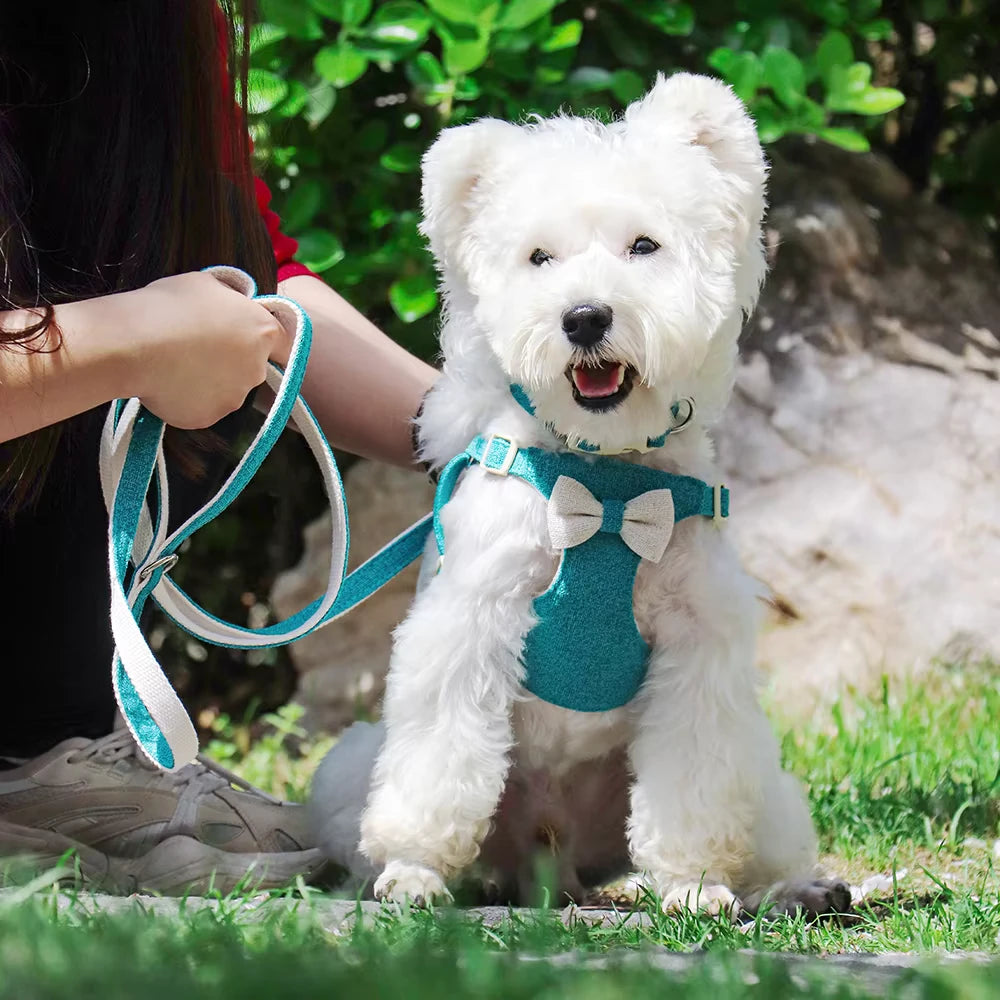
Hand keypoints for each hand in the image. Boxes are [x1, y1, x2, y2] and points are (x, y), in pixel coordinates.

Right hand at [123, 271, 291, 428]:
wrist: (132, 344)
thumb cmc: (169, 306)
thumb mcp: (205, 284)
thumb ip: (229, 298)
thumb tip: (234, 301)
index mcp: (263, 332)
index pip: (283, 342)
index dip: (263, 340)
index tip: (246, 338)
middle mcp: (256, 369)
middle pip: (251, 367)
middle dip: (230, 360)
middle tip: (196, 346)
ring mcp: (234, 398)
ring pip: (226, 390)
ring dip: (208, 380)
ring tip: (174, 363)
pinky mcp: (208, 418)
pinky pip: (201, 407)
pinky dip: (187, 398)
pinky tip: (165, 382)